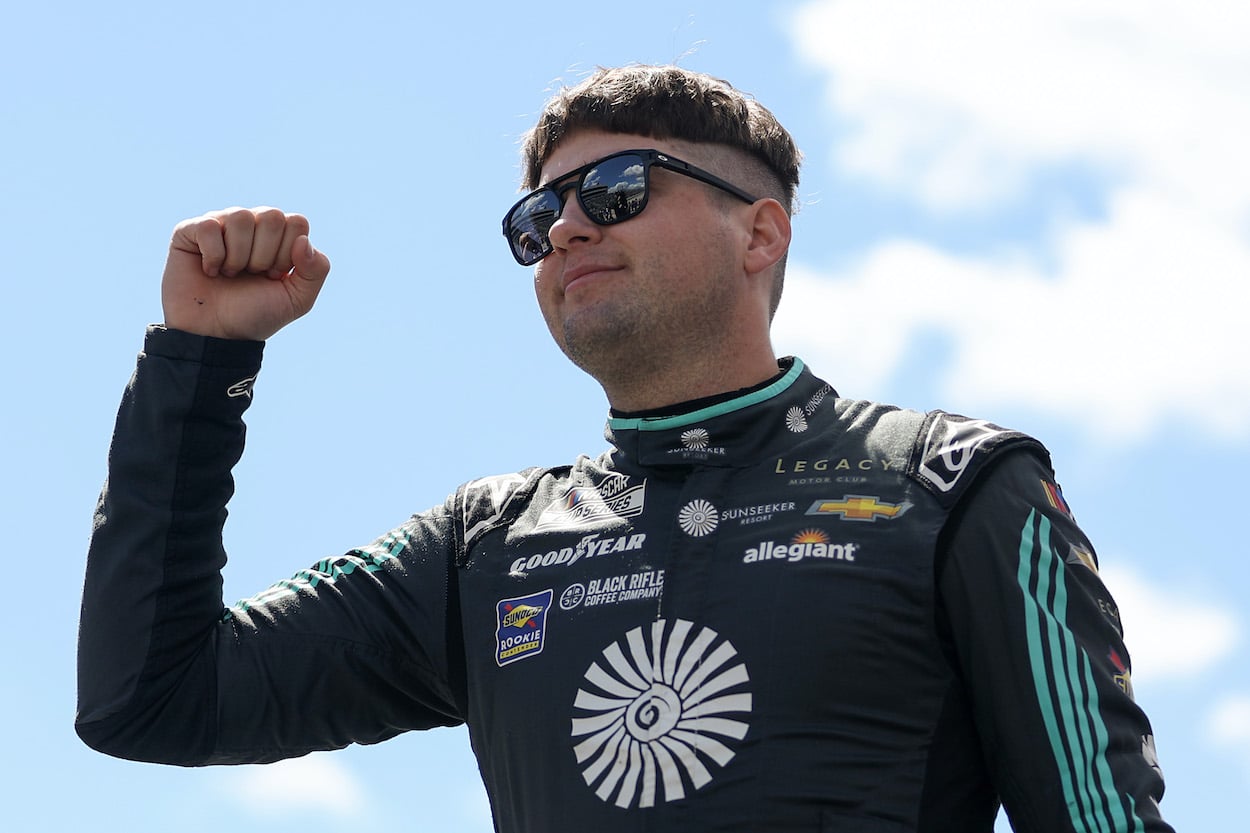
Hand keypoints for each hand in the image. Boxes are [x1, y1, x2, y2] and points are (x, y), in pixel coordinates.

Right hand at [161, 206, 331, 339]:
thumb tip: (304, 240)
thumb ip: (317, 270)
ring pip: (241, 217)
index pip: (297, 222)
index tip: (273, 275)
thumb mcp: (298, 300)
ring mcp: (221, 224)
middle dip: (264, 255)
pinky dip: (213, 256)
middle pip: (271, 216)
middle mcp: (251, 224)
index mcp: (278, 236)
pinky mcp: (191, 230)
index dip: (288, 253)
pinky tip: (210, 271)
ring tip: (231, 274)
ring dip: (238, 256)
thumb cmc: (255, 315)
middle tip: (252, 274)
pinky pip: (210, 226)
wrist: (216, 335)